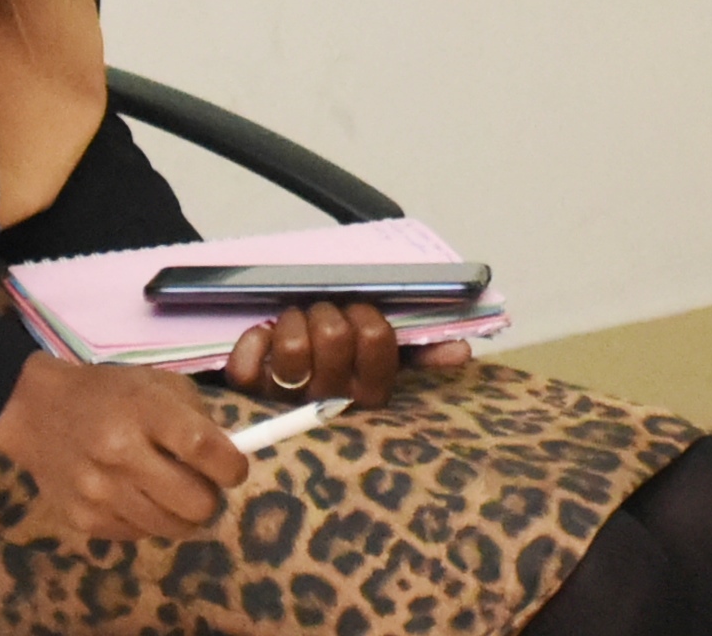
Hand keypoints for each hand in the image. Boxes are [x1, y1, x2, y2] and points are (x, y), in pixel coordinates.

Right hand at [0, 355, 246, 542]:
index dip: (232, 467)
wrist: (37, 411)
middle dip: (210, 497)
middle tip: (202, 484)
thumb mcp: (160, 385)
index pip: (205, 449)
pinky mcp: (83, 520)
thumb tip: (231, 458)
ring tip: (172, 492)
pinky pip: (139, 536)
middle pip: (195, 504)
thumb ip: (199, 419)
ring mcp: (99, 493)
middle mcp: (121, 455)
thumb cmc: (111, 393)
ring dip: (182, 514)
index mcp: (146, 412)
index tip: (234, 469)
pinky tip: (137, 496)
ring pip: (171, 528)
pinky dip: (148, 521)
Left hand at [225, 301, 473, 405]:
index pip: (377, 339)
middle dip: (328, 313)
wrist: (276, 379)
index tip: (358, 312)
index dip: (366, 316)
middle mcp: (330, 400)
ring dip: (293, 321)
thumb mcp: (383, 359)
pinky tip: (262, 338)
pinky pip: (249, 361)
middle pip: (334, 335)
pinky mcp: (248, 395)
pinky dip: (253, 340)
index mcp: (368, 392)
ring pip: (293, 346)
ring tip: (294, 324)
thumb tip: (463, 351)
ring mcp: (286, 399)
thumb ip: (422, 352)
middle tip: (323, 316)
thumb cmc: (337, 363)